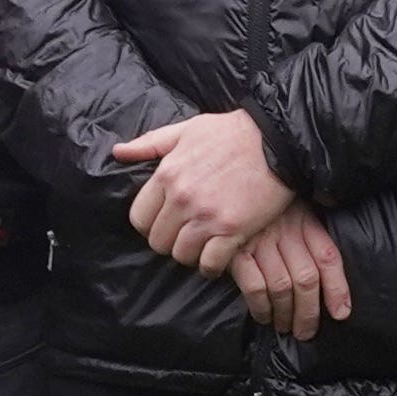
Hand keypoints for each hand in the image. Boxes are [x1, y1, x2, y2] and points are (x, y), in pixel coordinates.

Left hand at [110, 107, 299, 271]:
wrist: (278, 140)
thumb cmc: (232, 132)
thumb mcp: (187, 129)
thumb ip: (150, 143)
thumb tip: (118, 152)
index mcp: (167, 175)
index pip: (139, 218)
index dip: (150, 225)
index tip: (165, 223)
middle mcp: (182, 198)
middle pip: (158, 241)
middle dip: (170, 241)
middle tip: (186, 235)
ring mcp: (207, 216)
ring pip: (181, 255)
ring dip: (191, 254)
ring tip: (203, 245)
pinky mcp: (233, 230)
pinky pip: (209, 264)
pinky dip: (212, 266)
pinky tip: (219, 257)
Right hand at [228, 210, 353, 340]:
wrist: (222, 186)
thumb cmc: (260, 205)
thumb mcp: (291, 207)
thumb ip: (308, 232)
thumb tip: (327, 270)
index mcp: (304, 220)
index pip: (328, 257)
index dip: (338, 289)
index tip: (341, 313)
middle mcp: (285, 231)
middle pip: (306, 278)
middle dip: (309, 312)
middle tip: (306, 332)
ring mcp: (260, 241)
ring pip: (282, 287)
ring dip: (285, 314)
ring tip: (284, 327)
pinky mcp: (235, 251)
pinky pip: (255, 286)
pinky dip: (261, 307)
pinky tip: (263, 316)